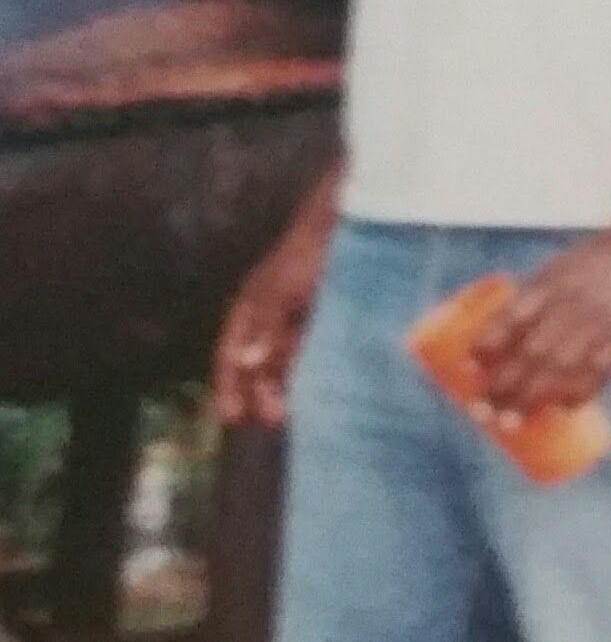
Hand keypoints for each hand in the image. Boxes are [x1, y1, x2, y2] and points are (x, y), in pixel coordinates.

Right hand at [213, 237, 323, 427]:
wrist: (351, 221)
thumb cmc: (310, 254)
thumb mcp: (284, 293)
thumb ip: (267, 328)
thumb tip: (247, 364)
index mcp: (251, 304)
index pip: (230, 352)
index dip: (228, 384)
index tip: (232, 417)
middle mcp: (269, 311)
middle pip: (257, 360)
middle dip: (259, 391)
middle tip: (272, 420)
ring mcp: (297, 314)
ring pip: (283, 358)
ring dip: (284, 384)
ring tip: (293, 412)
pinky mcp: (323, 315)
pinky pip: (310, 349)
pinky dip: (309, 369)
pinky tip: (320, 387)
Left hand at [471, 221, 610, 413]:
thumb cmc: (599, 261)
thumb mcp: (561, 267)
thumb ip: (535, 299)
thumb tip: (500, 342)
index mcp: (552, 281)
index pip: (513, 315)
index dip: (489, 344)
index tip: (469, 369)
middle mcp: (574, 301)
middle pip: (533, 350)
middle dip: (505, 384)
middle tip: (483, 411)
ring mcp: (604, 319)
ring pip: (563, 366)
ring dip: (534, 397)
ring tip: (511, 421)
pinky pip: (602, 370)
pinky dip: (580, 391)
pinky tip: (562, 409)